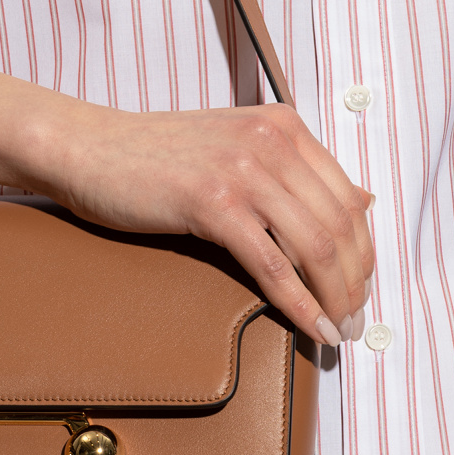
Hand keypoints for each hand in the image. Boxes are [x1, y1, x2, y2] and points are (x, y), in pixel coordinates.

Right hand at [51, 100, 373, 348]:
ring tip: (338, 329)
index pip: (347, 196)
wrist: (88, 148)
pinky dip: (299, 303)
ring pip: (314, 247)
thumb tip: (365, 201)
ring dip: (335, 298)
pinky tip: (311, 328)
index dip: (362, 250)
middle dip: (355, 281)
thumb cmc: (156, 157)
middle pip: (339, 224)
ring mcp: (242, 170)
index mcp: (282, 125)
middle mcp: (270, 141)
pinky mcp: (213, 203)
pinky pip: (272, 264)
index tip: (360, 287)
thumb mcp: (237, 148)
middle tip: (354, 319)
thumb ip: (295, 170)